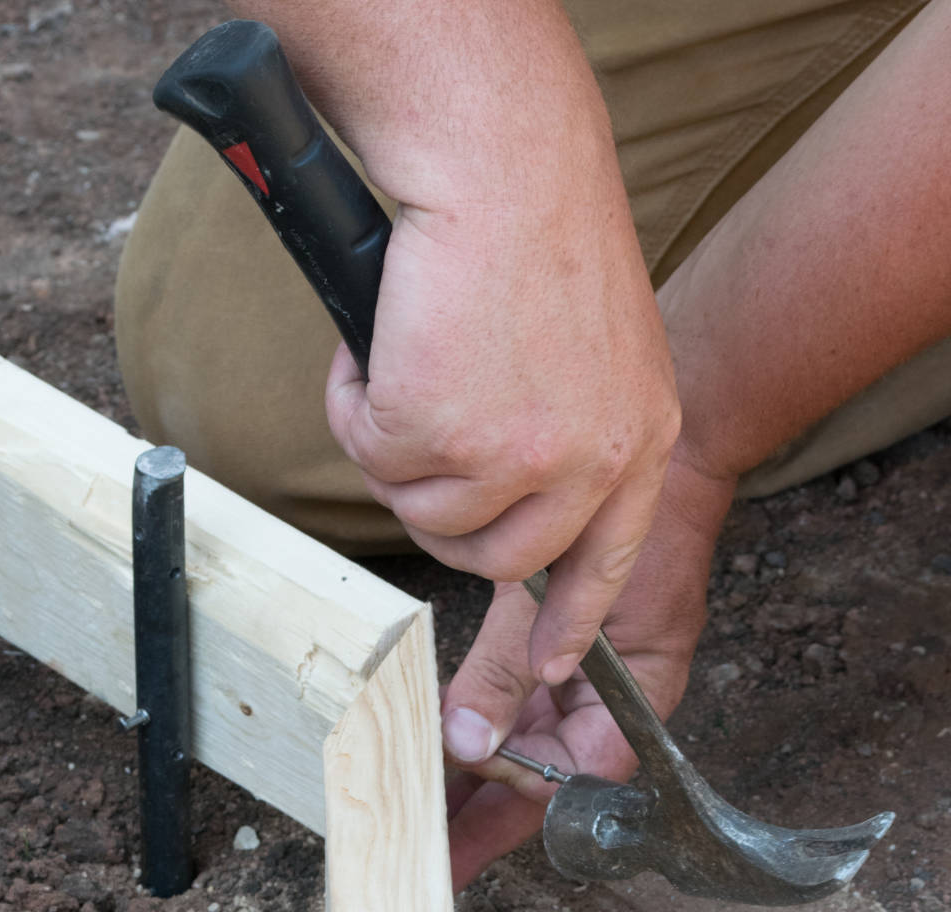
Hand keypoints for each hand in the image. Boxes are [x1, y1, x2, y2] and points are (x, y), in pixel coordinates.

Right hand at [327, 150, 679, 747]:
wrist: (499, 165)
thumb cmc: (534, 230)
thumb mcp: (594, 345)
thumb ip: (571, 427)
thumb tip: (502, 480)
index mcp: (640, 438)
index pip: (607, 564)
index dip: (571, 620)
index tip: (552, 664)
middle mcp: (592, 461)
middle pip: (491, 558)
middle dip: (439, 510)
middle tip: (414, 431)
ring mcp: (521, 458)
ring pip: (423, 513)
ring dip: (394, 446)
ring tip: (403, 362)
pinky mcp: (447, 436)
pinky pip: (370, 456)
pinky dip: (354, 404)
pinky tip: (381, 343)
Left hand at [442, 451, 735, 888]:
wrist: (654, 470)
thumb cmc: (629, 528)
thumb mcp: (557, 601)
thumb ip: (506, 671)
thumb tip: (465, 741)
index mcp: (637, 701)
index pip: (581, 775)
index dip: (524, 780)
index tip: (471, 762)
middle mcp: (611, 703)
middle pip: (548, 775)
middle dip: (492, 809)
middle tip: (436, 844)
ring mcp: (585, 682)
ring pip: (529, 743)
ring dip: (481, 769)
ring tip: (427, 803)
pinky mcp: (558, 655)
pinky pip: (519, 702)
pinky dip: (483, 716)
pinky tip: (442, 733)